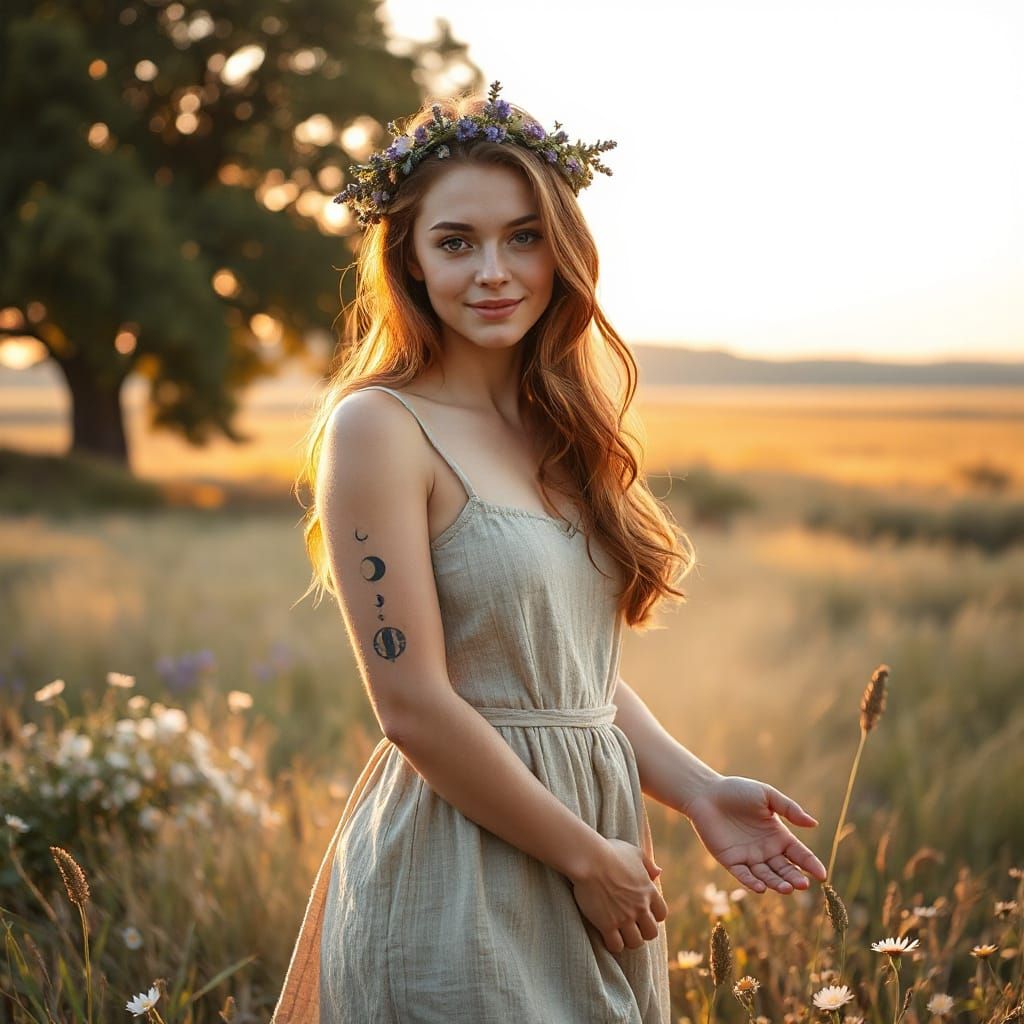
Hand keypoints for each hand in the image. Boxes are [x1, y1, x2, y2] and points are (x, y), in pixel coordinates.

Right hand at [569, 838, 667, 953]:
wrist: (589, 859)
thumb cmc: (609, 852)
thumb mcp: (634, 853)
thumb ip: (648, 864)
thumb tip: (658, 873)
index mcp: (648, 890)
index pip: (661, 914)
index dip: (653, 916)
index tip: (642, 913)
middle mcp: (640, 907)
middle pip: (651, 933)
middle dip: (642, 931)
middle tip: (631, 926)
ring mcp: (624, 917)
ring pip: (635, 943)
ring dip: (628, 940)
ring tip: (619, 933)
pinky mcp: (607, 925)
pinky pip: (616, 946)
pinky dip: (613, 944)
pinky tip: (607, 935)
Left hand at [684, 776, 826, 893]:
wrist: (706, 793)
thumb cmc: (737, 791)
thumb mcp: (766, 795)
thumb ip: (789, 809)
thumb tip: (813, 824)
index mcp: (778, 835)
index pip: (799, 854)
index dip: (811, 865)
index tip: (822, 876)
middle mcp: (766, 850)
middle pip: (785, 869)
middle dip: (795, 878)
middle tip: (802, 885)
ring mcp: (749, 857)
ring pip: (766, 876)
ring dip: (776, 884)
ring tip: (786, 888)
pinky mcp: (730, 861)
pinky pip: (743, 875)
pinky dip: (751, 882)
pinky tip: (760, 887)